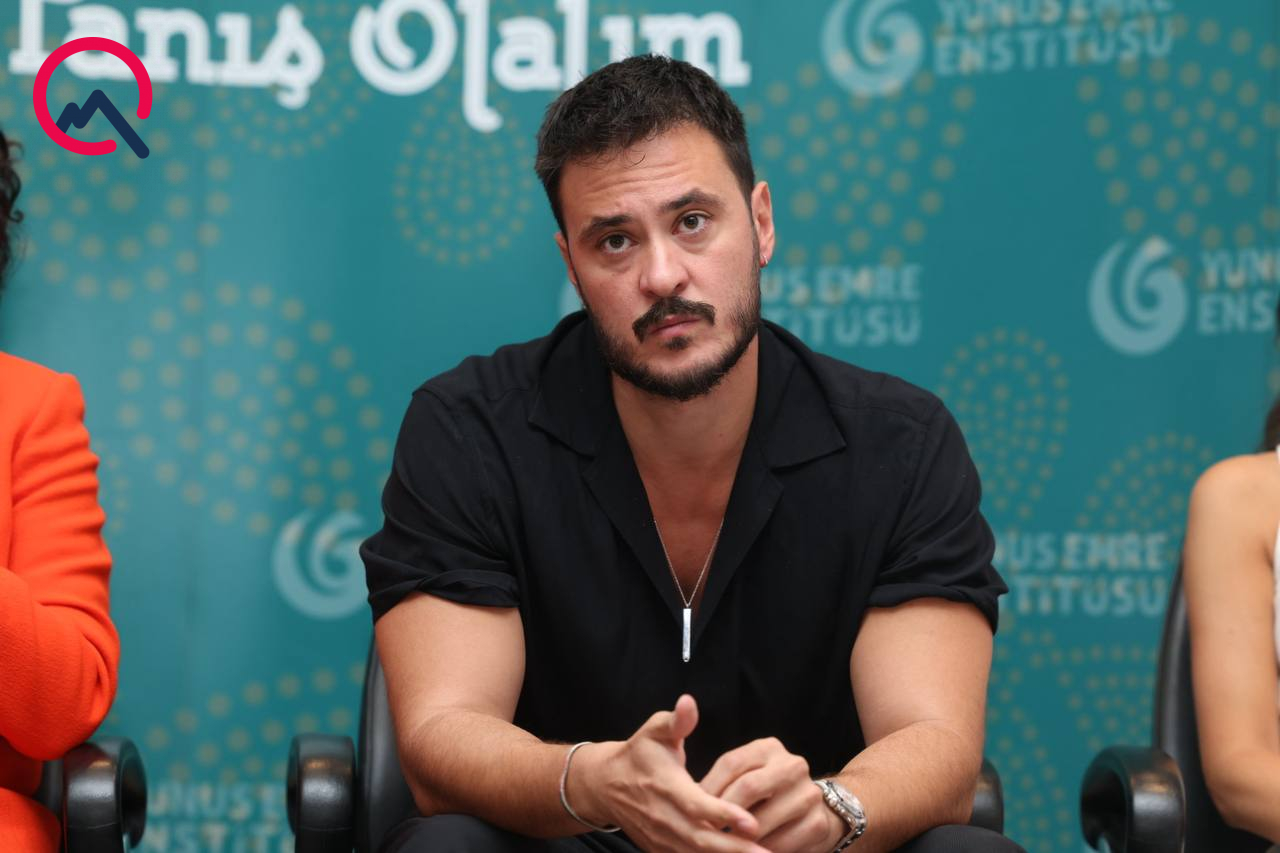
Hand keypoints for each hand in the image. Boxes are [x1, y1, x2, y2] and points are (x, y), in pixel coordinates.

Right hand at [568, 694, 769, 852]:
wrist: (606, 786)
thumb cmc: (639, 755)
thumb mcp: (654, 731)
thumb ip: (676, 721)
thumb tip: (688, 702)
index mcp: (666, 787)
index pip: (696, 804)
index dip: (723, 813)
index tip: (752, 821)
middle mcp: (664, 818)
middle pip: (701, 839)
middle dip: (735, 849)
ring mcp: (662, 839)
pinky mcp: (662, 851)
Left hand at [700, 738, 845, 852]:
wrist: (808, 807)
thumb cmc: (763, 790)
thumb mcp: (746, 773)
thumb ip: (723, 779)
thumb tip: (688, 797)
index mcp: (769, 748)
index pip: (732, 763)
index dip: (709, 787)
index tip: (692, 808)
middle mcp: (792, 765)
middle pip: (748, 787)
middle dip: (723, 813)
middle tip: (705, 830)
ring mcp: (808, 794)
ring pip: (762, 821)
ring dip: (738, 838)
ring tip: (720, 844)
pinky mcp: (817, 824)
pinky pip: (780, 844)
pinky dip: (758, 851)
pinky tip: (745, 852)